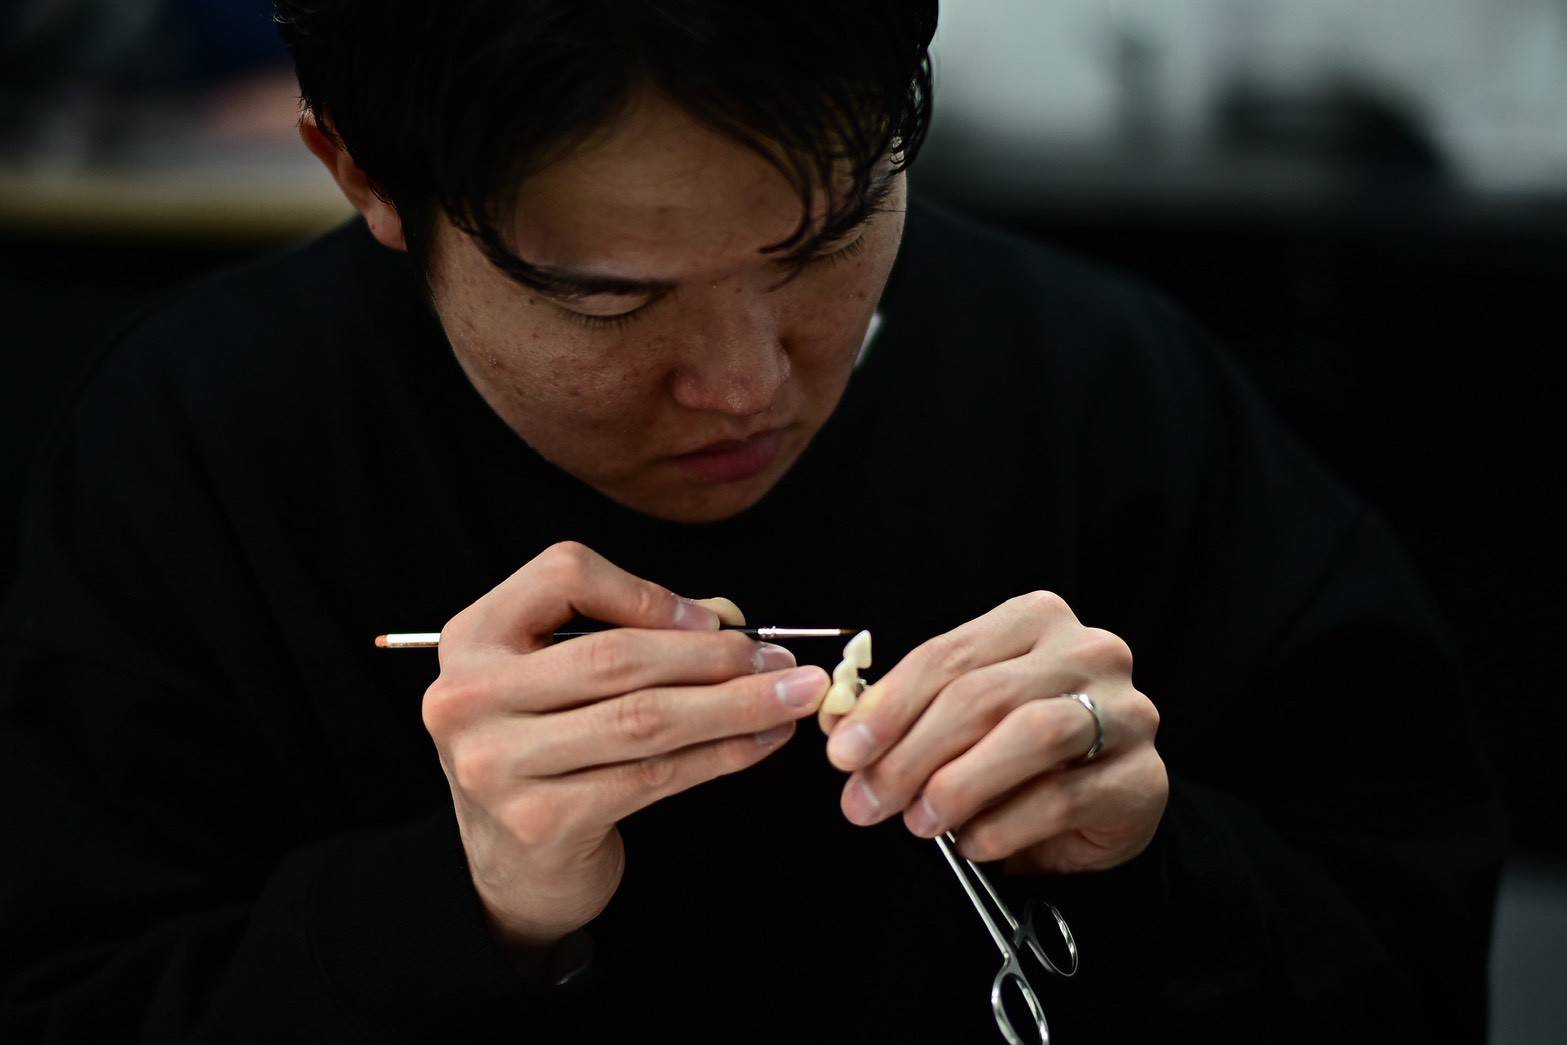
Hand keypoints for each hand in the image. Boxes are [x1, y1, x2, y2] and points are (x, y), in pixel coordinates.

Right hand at [421, 542, 827, 954]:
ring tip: (793, 696)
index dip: (648, 593)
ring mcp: (498, 764)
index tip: (715, 620)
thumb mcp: (562, 680)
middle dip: (714, 656)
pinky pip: (653, 776)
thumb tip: (732, 621)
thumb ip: (635, 635)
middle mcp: (469, 697)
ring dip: (734, 705)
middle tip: (782, 659)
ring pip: (643, 719)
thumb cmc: (548, 753)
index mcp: (474, 638)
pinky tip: (763, 741)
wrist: (512, 868)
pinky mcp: (542, 822)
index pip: (563, 576)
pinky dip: (721, 754)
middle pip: (614, 656)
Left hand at [821, 591, 1166, 874]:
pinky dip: (1003, 825)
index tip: (844, 753)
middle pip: (983, 695)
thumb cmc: (1022, 749)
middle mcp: (1088, 651)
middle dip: (911, 754)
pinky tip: (971, 842)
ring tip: (917, 821)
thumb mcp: (963, 717)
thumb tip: (841, 730)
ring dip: (958, 784)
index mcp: (1035, 619)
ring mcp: (1126, 711)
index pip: (948, 655)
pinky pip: (1063, 797)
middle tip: (867, 801)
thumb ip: (909, 714)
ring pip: (1031, 735)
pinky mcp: (1143, 776)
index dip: (888, 706)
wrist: (1107, 801)